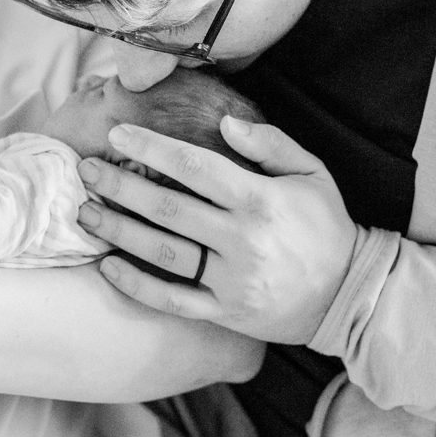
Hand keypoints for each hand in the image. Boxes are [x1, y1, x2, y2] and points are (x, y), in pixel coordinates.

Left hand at [76, 116, 357, 343]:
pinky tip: (107, 265)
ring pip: (163, 253)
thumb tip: (226, 122)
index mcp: (261, 199)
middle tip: (85, 169)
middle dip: (121, 185)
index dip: (152, 148)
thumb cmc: (325, 225)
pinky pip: (173, 301)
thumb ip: (270, 143)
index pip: (195, 166)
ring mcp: (232, 280)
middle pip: (168, 207)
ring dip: (119, 230)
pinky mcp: (226, 313)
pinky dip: (137, 285)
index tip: (117, 135)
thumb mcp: (312, 172)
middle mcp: (243, 239)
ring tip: (85, 212)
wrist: (351, 294)